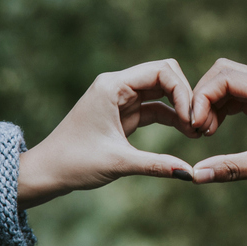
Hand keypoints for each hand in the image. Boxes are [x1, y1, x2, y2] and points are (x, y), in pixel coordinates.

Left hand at [17, 59, 198, 208]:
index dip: (183, 92)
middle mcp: (117, 85)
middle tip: (199, 124)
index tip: (192, 119)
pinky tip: (186, 133)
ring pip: (162, 92)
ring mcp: (121, 98)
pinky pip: (155, 108)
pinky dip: (171, 118)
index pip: (161, 71)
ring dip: (180, 108)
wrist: (47, 172)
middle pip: (164, 75)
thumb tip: (189, 174)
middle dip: (185, 96)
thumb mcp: (118, 163)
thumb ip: (156, 165)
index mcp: (112, 86)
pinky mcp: (123, 113)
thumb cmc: (74, 163)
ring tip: (197, 132)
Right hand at [190, 58, 246, 202]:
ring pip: (232, 84)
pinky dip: (224, 109)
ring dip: (213, 103)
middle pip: (225, 72)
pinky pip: (242, 97)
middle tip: (196, 128)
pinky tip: (216, 130)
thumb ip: (230, 168)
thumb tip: (194, 175)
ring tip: (205, 133)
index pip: (224, 78)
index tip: (195, 127)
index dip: (201, 99)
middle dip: (204, 96)